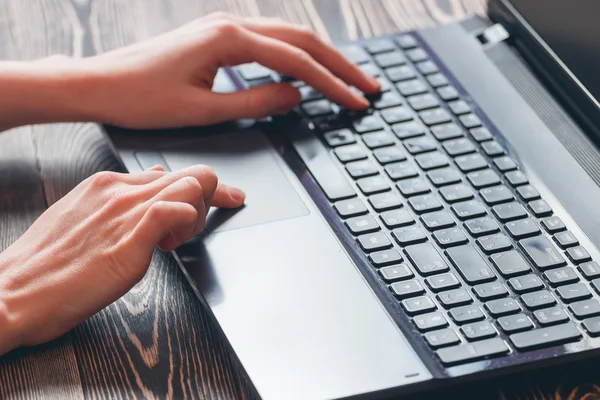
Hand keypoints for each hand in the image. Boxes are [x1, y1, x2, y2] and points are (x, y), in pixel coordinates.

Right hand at [0, 164, 244, 353]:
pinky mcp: (129, 240)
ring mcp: (126, 212)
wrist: (12, 292)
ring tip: (173, 242)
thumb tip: (157, 181)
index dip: (205, 191)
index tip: (226, 199)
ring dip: (199, 215)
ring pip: (193, 186)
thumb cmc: (47, 264)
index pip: (176, 173)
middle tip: (189, 231)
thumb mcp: (85, 219)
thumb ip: (123, 200)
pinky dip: (186, 223)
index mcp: (110, 184)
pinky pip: (172, 211)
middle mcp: (122, 190)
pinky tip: (169, 244)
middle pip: (195, 174)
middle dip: (209, 201)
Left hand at [72, 12, 379, 128]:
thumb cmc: (141, 97)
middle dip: (340, 65)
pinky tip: (307, 70)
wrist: (99, 82)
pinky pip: (269, 41)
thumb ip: (254, 102)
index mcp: (228, 38)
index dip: (333, 84)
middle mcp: (230, 24)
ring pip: (288, 36)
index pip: (297, 62)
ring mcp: (223, 26)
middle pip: (302, 40)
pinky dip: (296, 56)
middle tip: (370, 86)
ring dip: (322, 58)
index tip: (358, 101)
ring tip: (349, 78)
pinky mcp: (217, 36)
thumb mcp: (202, 110)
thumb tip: (296, 97)